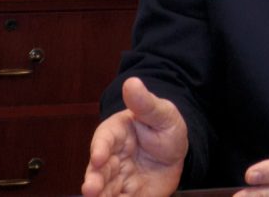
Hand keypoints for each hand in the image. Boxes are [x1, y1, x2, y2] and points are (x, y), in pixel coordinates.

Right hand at [82, 77, 188, 196]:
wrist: (177, 151)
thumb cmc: (165, 126)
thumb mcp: (162, 113)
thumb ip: (145, 102)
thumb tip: (132, 82)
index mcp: (116, 132)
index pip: (104, 139)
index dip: (99, 148)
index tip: (99, 158)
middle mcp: (113, 156)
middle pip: (100, 169)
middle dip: (94, 179)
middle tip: (91, 189)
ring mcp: (120, 177)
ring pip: (106, 188)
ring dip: (101, 195)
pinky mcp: (129, 194)